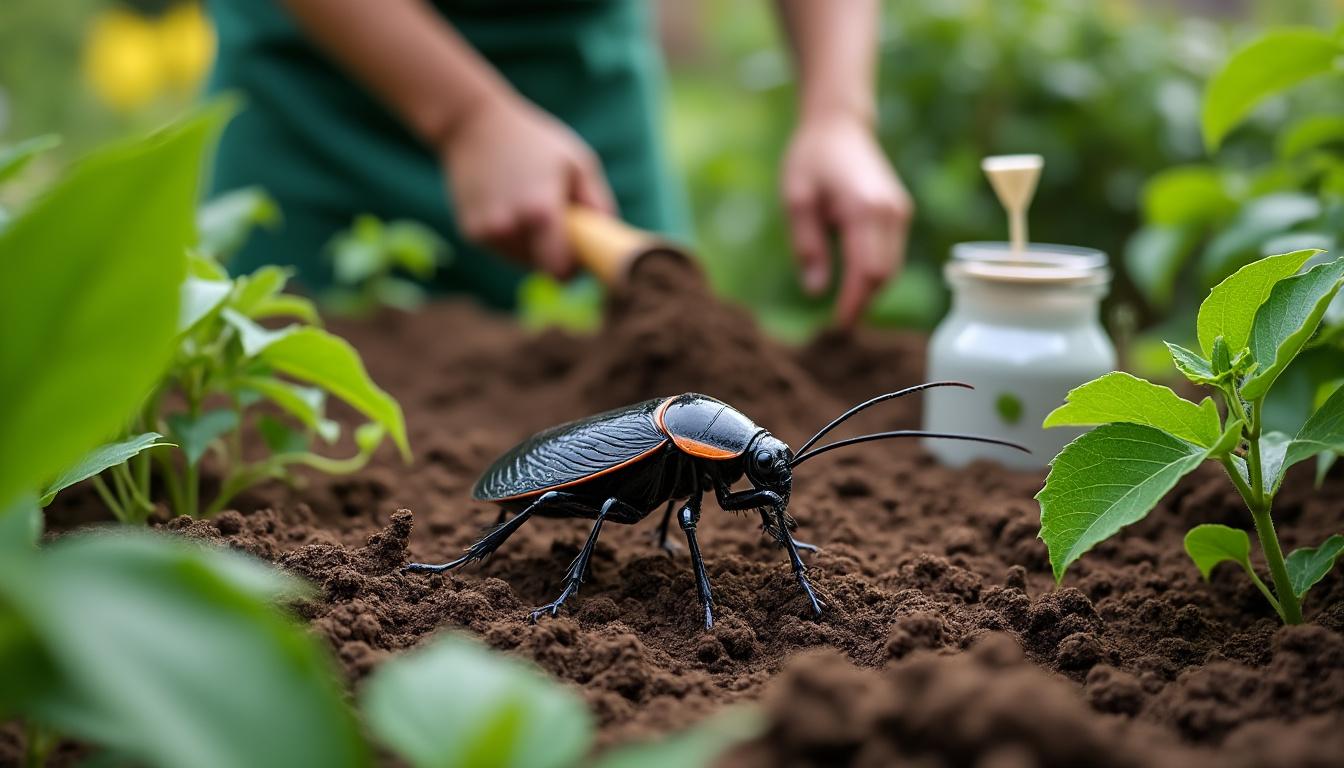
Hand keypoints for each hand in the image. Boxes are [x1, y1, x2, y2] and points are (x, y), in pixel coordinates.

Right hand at [440, 96, 615, 277]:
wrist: (472, 124)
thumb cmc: (534, 140)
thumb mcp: (578, 163)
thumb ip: (598, 205)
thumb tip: (608, 241)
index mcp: (540, 212)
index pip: (560, 271)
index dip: (572, 269)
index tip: (577, 256)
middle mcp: (510, 227)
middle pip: (541, 268)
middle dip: (552, 253)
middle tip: (555, 223)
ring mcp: (486, 231)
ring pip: (520, 261)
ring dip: (531, 246)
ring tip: (529, 206)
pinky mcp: (470, 231)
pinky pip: (501, 249)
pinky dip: (510, 236)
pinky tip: (508, 204)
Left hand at [781, 115, 912, 327]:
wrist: (839, 124)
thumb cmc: (811, 159)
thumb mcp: (797, 202)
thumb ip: (808, 247)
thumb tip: (816, 291)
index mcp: (864, 209)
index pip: (867, 272)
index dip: (854, 304)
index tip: (838, 326)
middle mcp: (891, 212)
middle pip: (884, 275)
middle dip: (864, 302)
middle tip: (839, 325)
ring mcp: (900, 211)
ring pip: (892, 267)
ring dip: (871, 291)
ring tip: (846, 309)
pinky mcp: (900, 211)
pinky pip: (892, 253)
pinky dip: (876, 273)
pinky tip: (855, 284)